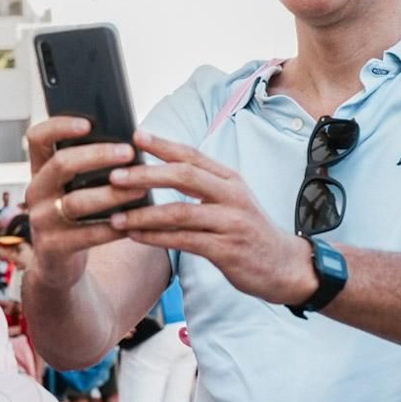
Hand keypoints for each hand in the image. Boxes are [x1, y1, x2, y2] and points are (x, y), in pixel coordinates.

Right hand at [22, 117, 148, 288]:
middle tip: (128, 152)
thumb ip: (87, 168)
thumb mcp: (71, 189)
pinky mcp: (54, 246)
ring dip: (111, 194)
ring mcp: (42, 220)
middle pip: (61, 164)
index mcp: (40, 170)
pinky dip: (113, 228)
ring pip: (76, 202)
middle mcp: (36, 191)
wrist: (56, 264)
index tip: (88, 123)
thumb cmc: (75, 216)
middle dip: (97, 156)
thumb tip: (130, 142)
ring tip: (140, 189)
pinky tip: (135, 223)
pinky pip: (88, 235)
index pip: (38, 138)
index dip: (59, 126)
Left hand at [104, 132, 318, 307]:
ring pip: (180, 212)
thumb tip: (158, 170)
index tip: (135, 135)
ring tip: (116, 216)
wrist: (285, 266)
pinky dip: (156, 238)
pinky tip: (135, 236)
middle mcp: (232, 196)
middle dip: (147, 174)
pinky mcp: (226, 250)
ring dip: (144, 214)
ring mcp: (231, 223)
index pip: (193, 155)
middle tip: (115, 176)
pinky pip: (184, 241)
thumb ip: (201, 185)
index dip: (163, 145)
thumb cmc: (249, 231)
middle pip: (185, 176)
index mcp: (230, 179)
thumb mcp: (231, 200)